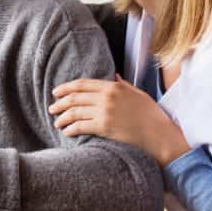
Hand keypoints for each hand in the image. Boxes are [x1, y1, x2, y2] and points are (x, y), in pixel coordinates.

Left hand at [49, 75, 190, 166]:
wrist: (159, 134)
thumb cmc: (151, 115)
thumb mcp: (137, 93)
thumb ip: (123, 84)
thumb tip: (114, 76)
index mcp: (113, 86)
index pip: (82, 84)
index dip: (66, 88)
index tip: (56, 92)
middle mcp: (107, 97)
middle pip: (75, 97)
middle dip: (60, 103)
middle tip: (52, 108)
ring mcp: (105, 112)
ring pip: (75, 112)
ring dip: (62, 117)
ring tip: (56, 122)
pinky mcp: (104, 127)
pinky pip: (81, 126)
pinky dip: (70, 129)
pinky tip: (66, 132)